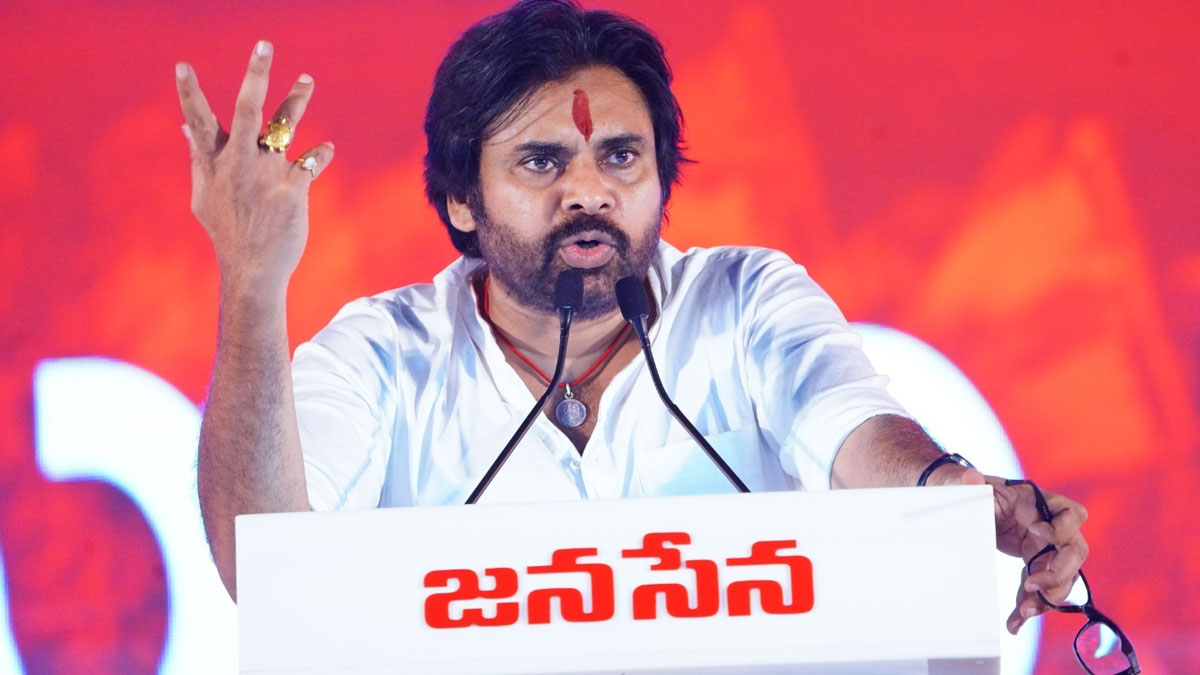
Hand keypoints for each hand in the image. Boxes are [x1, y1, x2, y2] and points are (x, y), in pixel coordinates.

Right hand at [175, 40, 333, 292]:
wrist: (252, 269)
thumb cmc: (228, 232)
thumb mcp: (203, 196)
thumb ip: (198, 159)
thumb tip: (185, 128)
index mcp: (216, 162)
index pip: (198, 120)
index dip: (189, 93)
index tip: (182, 65)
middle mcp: (241, 162)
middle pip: (249, 108)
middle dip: (256, 74)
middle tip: (265, 45)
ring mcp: (267, 173)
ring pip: (284, 125)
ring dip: (298, 99)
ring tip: (307, 79)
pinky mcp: (293, 189)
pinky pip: (310, 162)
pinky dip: (321, 155)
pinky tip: (327, 149)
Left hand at [927, 466, 1088, 634]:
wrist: (960, 502)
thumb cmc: (970, 487)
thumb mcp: (969, 484)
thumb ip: (971, 482)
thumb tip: (972, 477)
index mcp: (1039, 502)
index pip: (1072, 514)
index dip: (1062, 527)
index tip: (1038, 533)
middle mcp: (1049, 526)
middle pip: (1074, 552)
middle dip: (1059, 573)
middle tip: (1032, 584)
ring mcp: (1043, 547)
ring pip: (1062, 576)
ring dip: (1047, 597)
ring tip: (1024, 612)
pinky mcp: (1034, 564)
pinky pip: (1040, 588)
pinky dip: (1030, 604)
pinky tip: (1015, 621)